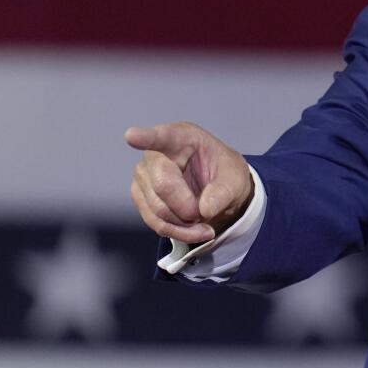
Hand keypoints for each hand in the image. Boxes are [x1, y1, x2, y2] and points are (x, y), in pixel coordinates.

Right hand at [125, 122, 253, 245]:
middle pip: (163, 186)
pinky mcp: (140, 198)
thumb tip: (204, 209)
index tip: (131, 135)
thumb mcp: (235, 178)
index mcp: (182, 138)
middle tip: (207, 209)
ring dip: (186, 223)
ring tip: (204, 216)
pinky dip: (179, 232)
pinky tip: (194, 229)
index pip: (162, 137)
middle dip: (189, 207)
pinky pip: (156, 223)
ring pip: (159, 210)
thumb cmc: (223, 173)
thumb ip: (224, 191)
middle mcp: (155, 155)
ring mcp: (143, 177)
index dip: (145, 138)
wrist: (216, 187)